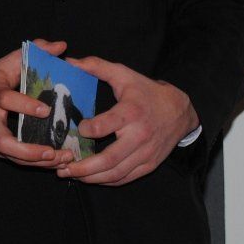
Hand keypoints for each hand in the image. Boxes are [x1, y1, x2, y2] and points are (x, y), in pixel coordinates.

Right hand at [0, 38, 72, 167]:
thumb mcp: (5, 64)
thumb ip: (33, 53)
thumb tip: (60, 46)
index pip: (5, 100)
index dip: (24, 106)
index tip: (46, 110)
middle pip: (4, 141)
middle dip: (29, 150)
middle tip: (53, 151)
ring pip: (10, 156)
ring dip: (36, 162)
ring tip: (61, 160)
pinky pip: (11, 160)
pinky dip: (32, 164)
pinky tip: (52, 163)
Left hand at [58, 57, 197, 185]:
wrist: (180, 111)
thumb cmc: (146, 92)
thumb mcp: (124, 74)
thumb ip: (97, 66)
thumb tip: (70, 61)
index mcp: (131, 112)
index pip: (108, 125)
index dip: (89, 129)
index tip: (78, 128)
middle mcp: (139, 136)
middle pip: (110, 159)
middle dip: (84, 167)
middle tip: (63, 168)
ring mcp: (145, 154)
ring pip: (116, 173)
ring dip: (92, 178)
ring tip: (72, 175)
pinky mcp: (149, 165)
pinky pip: (126, 178)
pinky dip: (107, 181)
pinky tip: (92, 179)